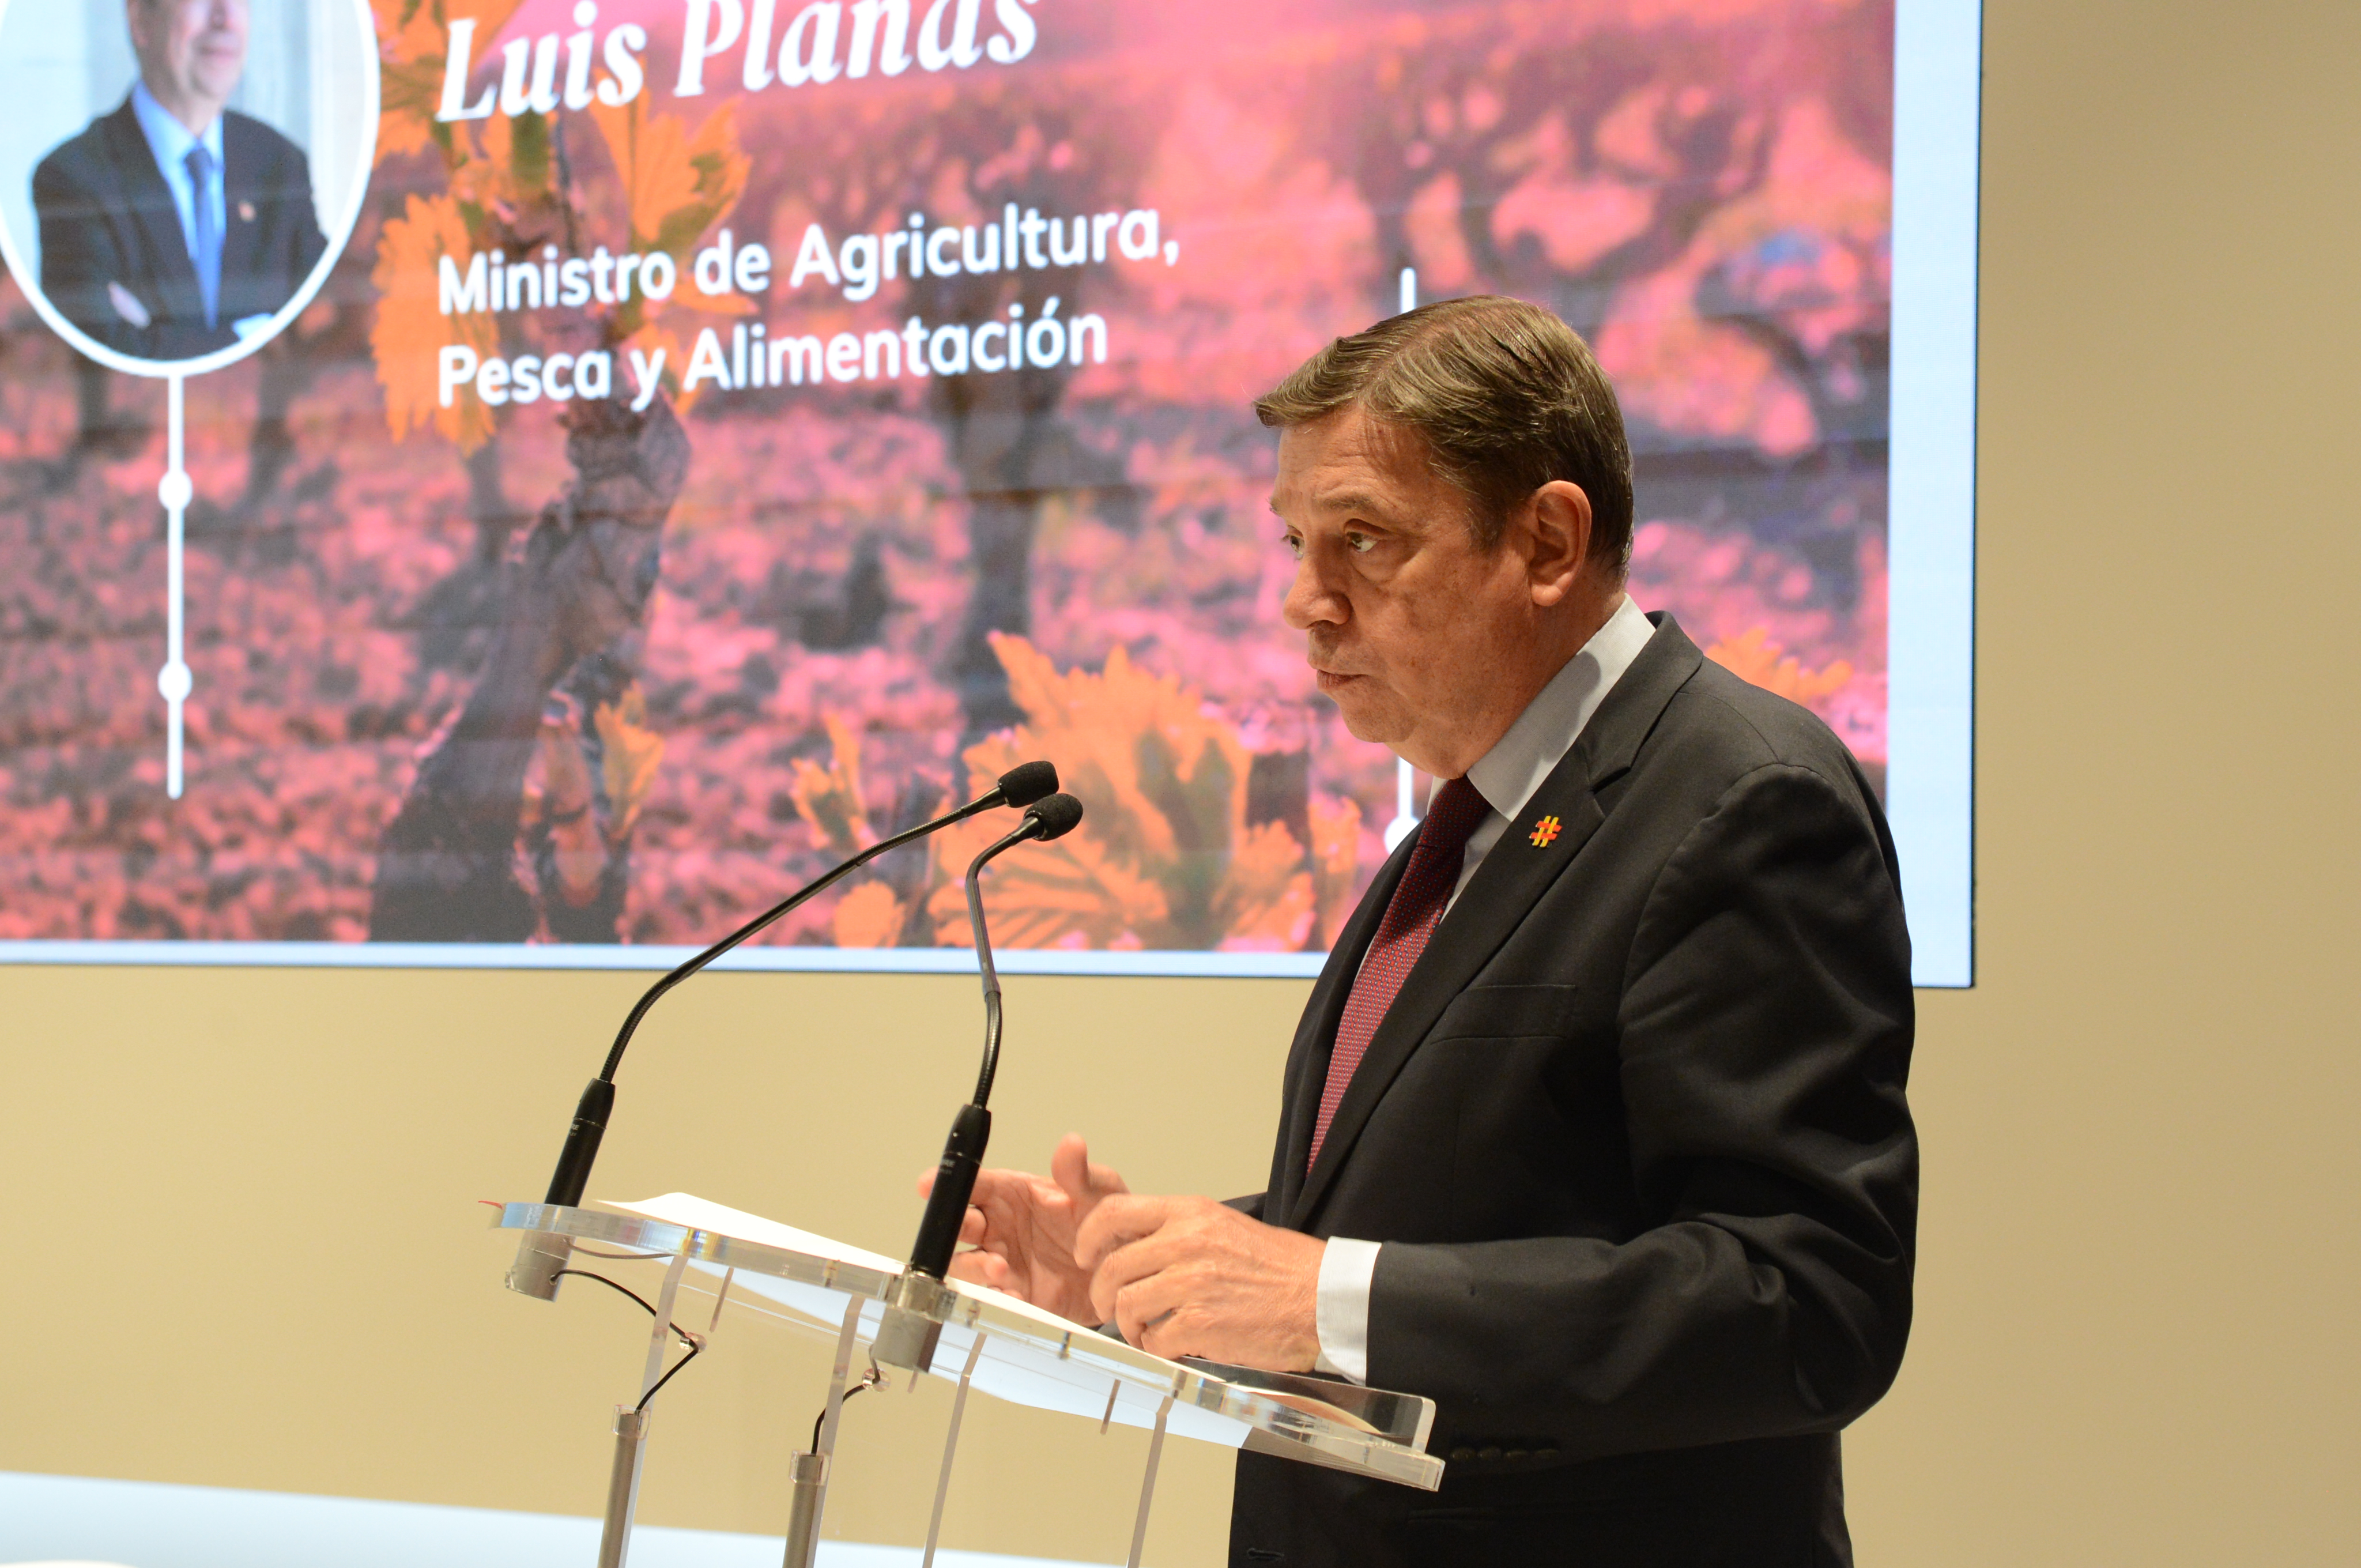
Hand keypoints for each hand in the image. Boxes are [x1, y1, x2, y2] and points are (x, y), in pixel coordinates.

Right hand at [916, 1133, 1125, 1324]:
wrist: (1120, 1272)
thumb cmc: (1103, 1224)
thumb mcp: (1099, 1194)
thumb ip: (1081, 1173)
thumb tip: (1071, 1144)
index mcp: (1011, 1195)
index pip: (974, 1185)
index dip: (948, 1182)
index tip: (929, 1182)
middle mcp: (998, 1228)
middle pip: (959, 1225)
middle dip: (952, 1226)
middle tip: (969, 1229)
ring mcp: (1001, 1263)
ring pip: (965, 1266)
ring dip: (974, 1268)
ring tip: (1000, 1270)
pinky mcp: (1012, 1296)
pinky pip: (991, 1300)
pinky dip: (997, 1299)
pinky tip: (1015, 1298)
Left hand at [1074, 1195, 1324, 1371]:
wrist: (1320, 1297)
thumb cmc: (1282, 1267)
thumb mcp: (1225, 1227)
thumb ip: (1180, 1232)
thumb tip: (1138, 1247)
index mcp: (1190, 1213)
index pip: (1115, 1212)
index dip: (1088, 1236)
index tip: (1085, 1256)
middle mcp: (1185, 1242)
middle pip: (1112, 1266)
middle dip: (1103, 1293)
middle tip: (1110, 1307)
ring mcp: (1191, 1283)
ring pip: (1127, 1305)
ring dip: (1129, 1325)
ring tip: (1145, 1331)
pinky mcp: (1200, 1324)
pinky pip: (1153, 1339)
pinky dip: (1155, 1348)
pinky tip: (1171, 1346)